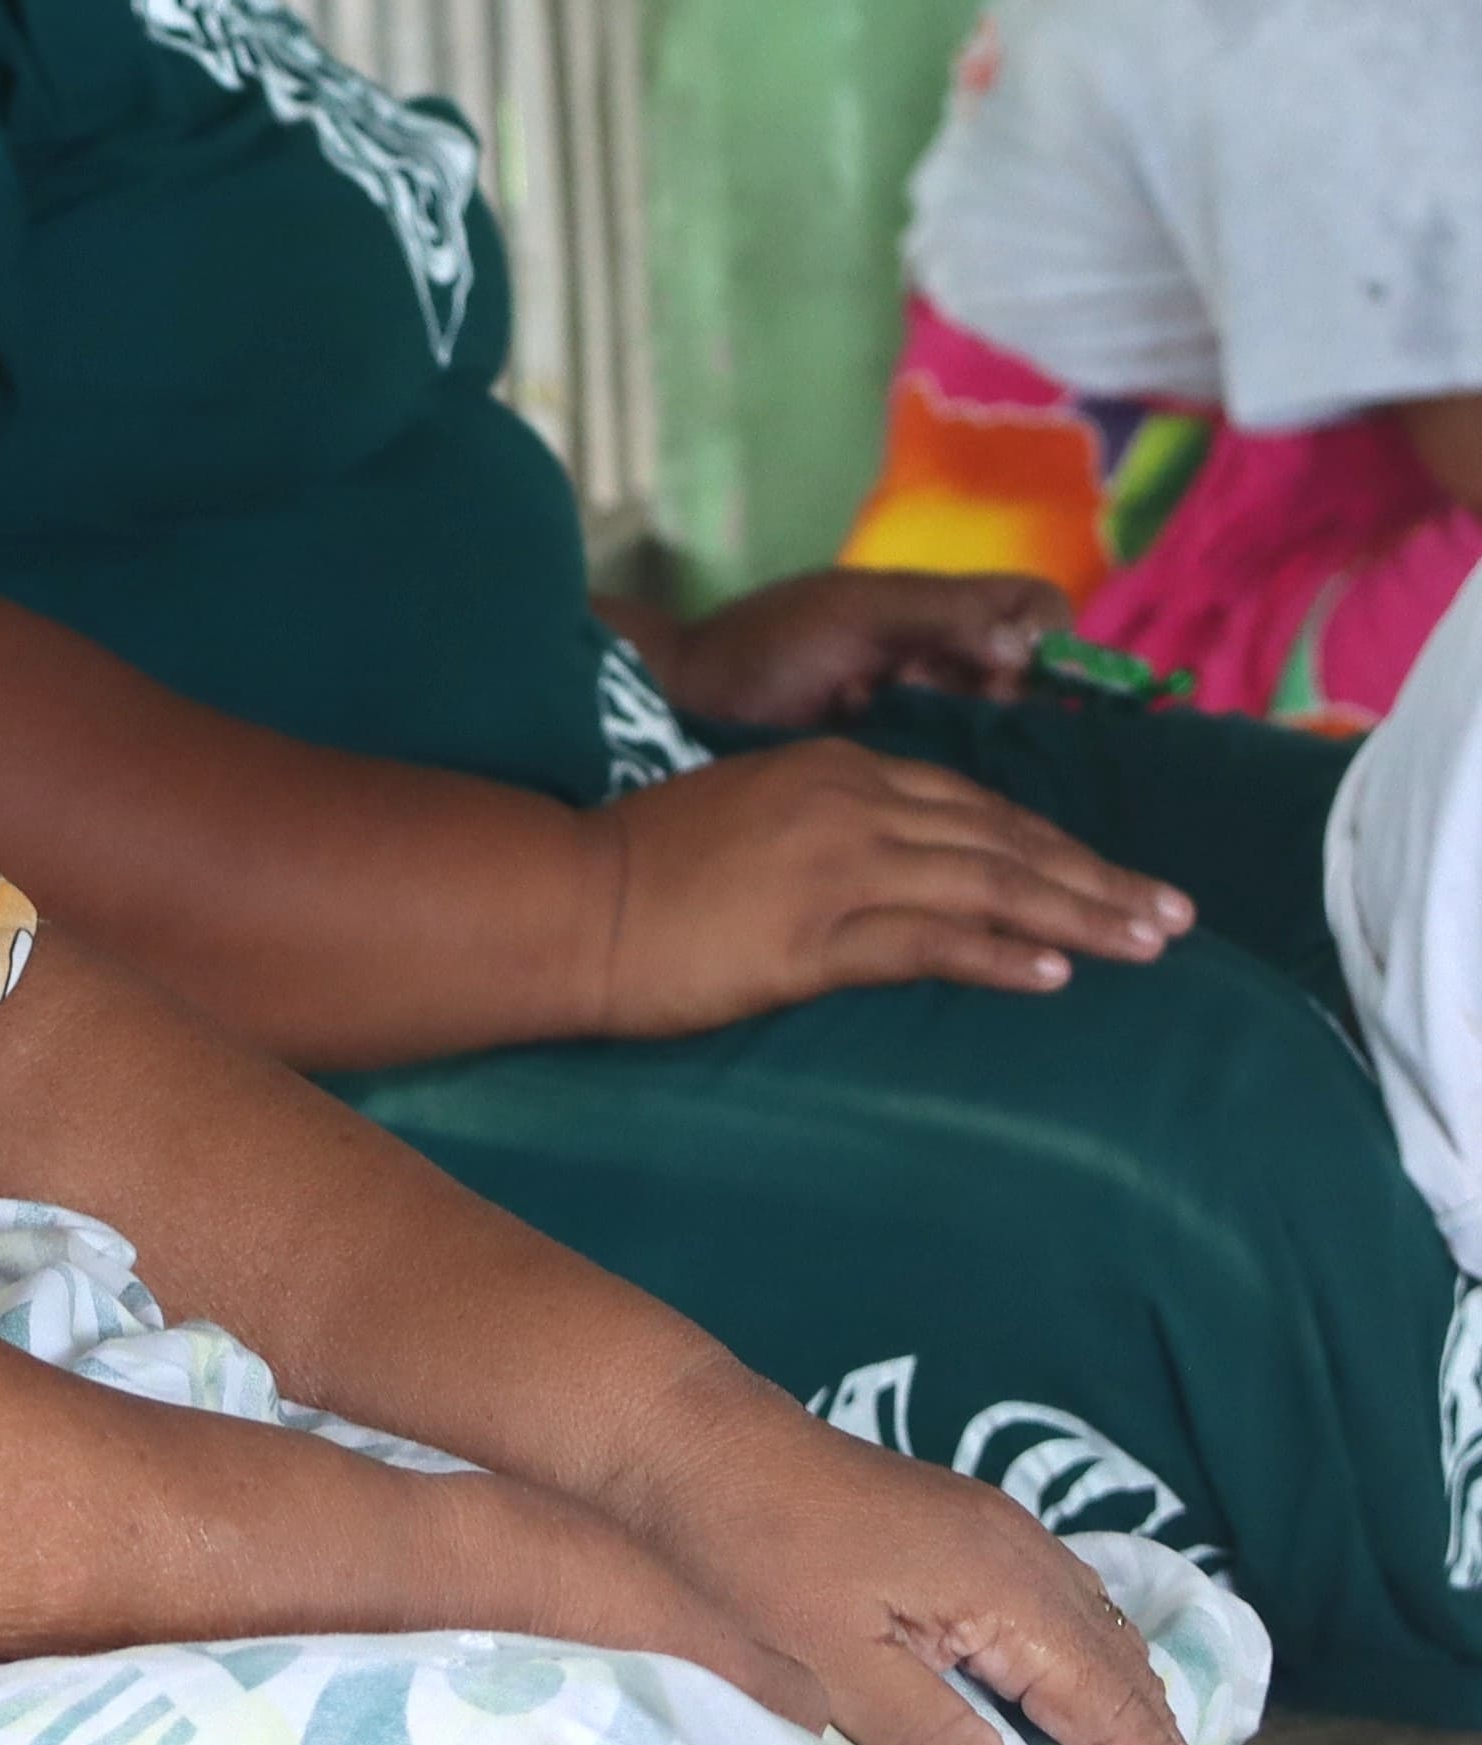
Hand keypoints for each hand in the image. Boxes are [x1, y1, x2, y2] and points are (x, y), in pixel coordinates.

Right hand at [585, 740, 1188, 1036]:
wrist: (568, 898)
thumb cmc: (647, 865)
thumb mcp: (749, 815)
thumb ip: (827, 826)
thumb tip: (898, 863)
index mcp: (833, 768)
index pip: (975, 804)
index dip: (1056, 843)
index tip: (1119, 877)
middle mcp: (846, 803)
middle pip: (1001, 840)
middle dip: (1097, 880)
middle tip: (1177, 916)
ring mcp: (832, 866)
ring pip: (985, 885)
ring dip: (1077, 916)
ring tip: (1148, 947)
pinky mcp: (811, 934)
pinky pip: (927, 941)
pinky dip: (996, 955)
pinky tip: (1053, 975)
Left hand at [589, 1361, 1229, 1744]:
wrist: (686, 1435)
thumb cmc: (746, 1548)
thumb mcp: (837, 1667)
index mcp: (1008, 1586)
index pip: (1121, 1715)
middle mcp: (1024, 1553)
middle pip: (1132, 1681)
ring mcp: (997, 1534)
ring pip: (1105, 1646)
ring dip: (1137, 1732)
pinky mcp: (965, 1531)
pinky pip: (1065, 1618)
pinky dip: (1092, 1684)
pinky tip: (1085, 1730)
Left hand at [649, 569, 1059, 729]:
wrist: (692, 701)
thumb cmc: (766, 643)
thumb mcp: (850, 615)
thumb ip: (936, 617)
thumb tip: (1022, 645)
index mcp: (938, 606)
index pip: (1034, 608)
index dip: (1046, 636)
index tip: (1011, 670)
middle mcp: (944, 655)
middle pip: (1029, 676)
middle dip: (1004, 696)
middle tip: (931, 700)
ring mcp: (928, 708)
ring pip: (1000, 725)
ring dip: (969, 732)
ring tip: (895, 721)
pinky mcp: (906, 758)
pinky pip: (960, 765)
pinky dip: (948, 767)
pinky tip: (905, 767)